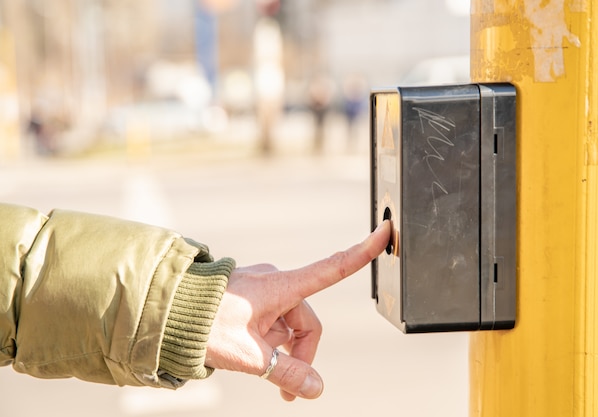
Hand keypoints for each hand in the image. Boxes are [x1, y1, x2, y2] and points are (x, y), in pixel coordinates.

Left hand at [204, 220, 390, 400]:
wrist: (166, 311)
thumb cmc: (203, 324)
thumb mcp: (249, 355)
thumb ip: (286, 372)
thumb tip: (316, 389)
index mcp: (280, 286)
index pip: (331, 268)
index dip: (362, 253)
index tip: (385, 233)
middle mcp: (276, 281)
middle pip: (307, 322)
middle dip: (299, 354)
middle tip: (285, 389)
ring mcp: (264, 289)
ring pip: (289, 325)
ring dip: (282, 351)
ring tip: (260, 373)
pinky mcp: (252, 296)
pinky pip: (273, 321)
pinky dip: (270, 342)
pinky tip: (254, 358)